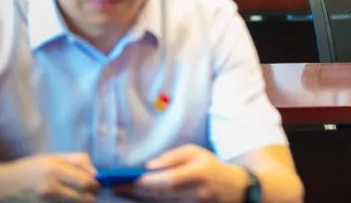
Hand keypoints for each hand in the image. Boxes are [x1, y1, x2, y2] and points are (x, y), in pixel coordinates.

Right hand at [0, 153, 97, 201]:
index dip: (95, 184)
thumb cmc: (29, 169)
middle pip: (84, 197)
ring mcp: (45, 201)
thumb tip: (96, 172)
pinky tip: (64, 200)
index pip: (86, 181)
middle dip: (91, 195)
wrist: (1, 185)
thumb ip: (77, 161)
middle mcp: (50, 187)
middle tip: (91, 193)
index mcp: (54, 169)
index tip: (96, 184)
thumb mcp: (52, 158)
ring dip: (81, 202)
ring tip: (77, 196)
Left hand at [128, 145, 248, 201]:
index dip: (152, 180)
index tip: (132, 178)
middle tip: (117, 185)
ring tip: (121, 190)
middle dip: (137, 190)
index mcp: (199, 172)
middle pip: (161, 193)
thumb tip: (150, 165)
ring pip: (160, 202)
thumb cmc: (211, 166)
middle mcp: (195, 192)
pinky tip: (135, 196)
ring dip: (139, 197)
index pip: (172, 179)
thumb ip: (173, 157)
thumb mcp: (197, 152)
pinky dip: (148, 201)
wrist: (233, 189)